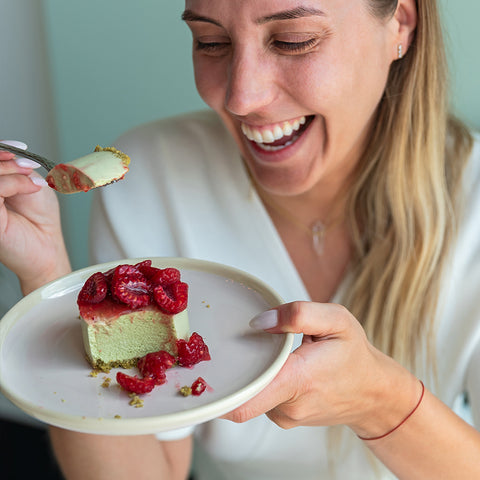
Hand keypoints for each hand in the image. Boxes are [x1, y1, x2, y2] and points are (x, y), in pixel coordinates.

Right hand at [0, 140, 70, 292]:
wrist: (48, 247)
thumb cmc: (39, 219)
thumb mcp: (29, 184)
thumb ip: (16, 168)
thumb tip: (10, 153)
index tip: (19, 149)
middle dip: (5, 160)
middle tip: (28, 166)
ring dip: (11, 170)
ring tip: (32, 180)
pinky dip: (15, 182)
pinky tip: (32, 187)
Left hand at [223, 302, 417, 437]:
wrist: (374, 393)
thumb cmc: (354, 355)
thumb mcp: (336, 320)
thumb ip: (298, 314)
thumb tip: (259, 322)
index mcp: (297, 380)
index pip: (244, 399)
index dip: (221, 386)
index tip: (208, 367)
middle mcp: (288, 407)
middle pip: (242, 392)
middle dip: (235, 368)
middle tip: (237, 344)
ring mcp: (286, 417)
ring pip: (253, 392)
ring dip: (256, 371)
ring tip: (276, 354)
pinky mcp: (285, 418)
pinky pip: (263, 397)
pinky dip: (265, 381)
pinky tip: (281, 368)